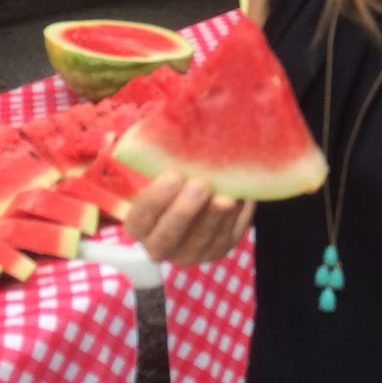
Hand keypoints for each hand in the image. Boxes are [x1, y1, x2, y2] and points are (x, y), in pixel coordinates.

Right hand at [123, 173, 253, 264]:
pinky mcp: (217, 250)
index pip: (140, 219)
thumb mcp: (161, 170)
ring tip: (227, 197)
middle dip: (184, 213)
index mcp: (139, 227)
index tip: (172, 177)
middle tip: (200, 186)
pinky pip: (227, 238)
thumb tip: (175, 129)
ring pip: (202, 241)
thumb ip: (162, 160)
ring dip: (214, 218)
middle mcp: (160, 246)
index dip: (154, 201)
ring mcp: (190, 253)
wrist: (197, 193)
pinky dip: (236, 219)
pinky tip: (242, 199)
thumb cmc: (174, 178)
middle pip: (168, 238)